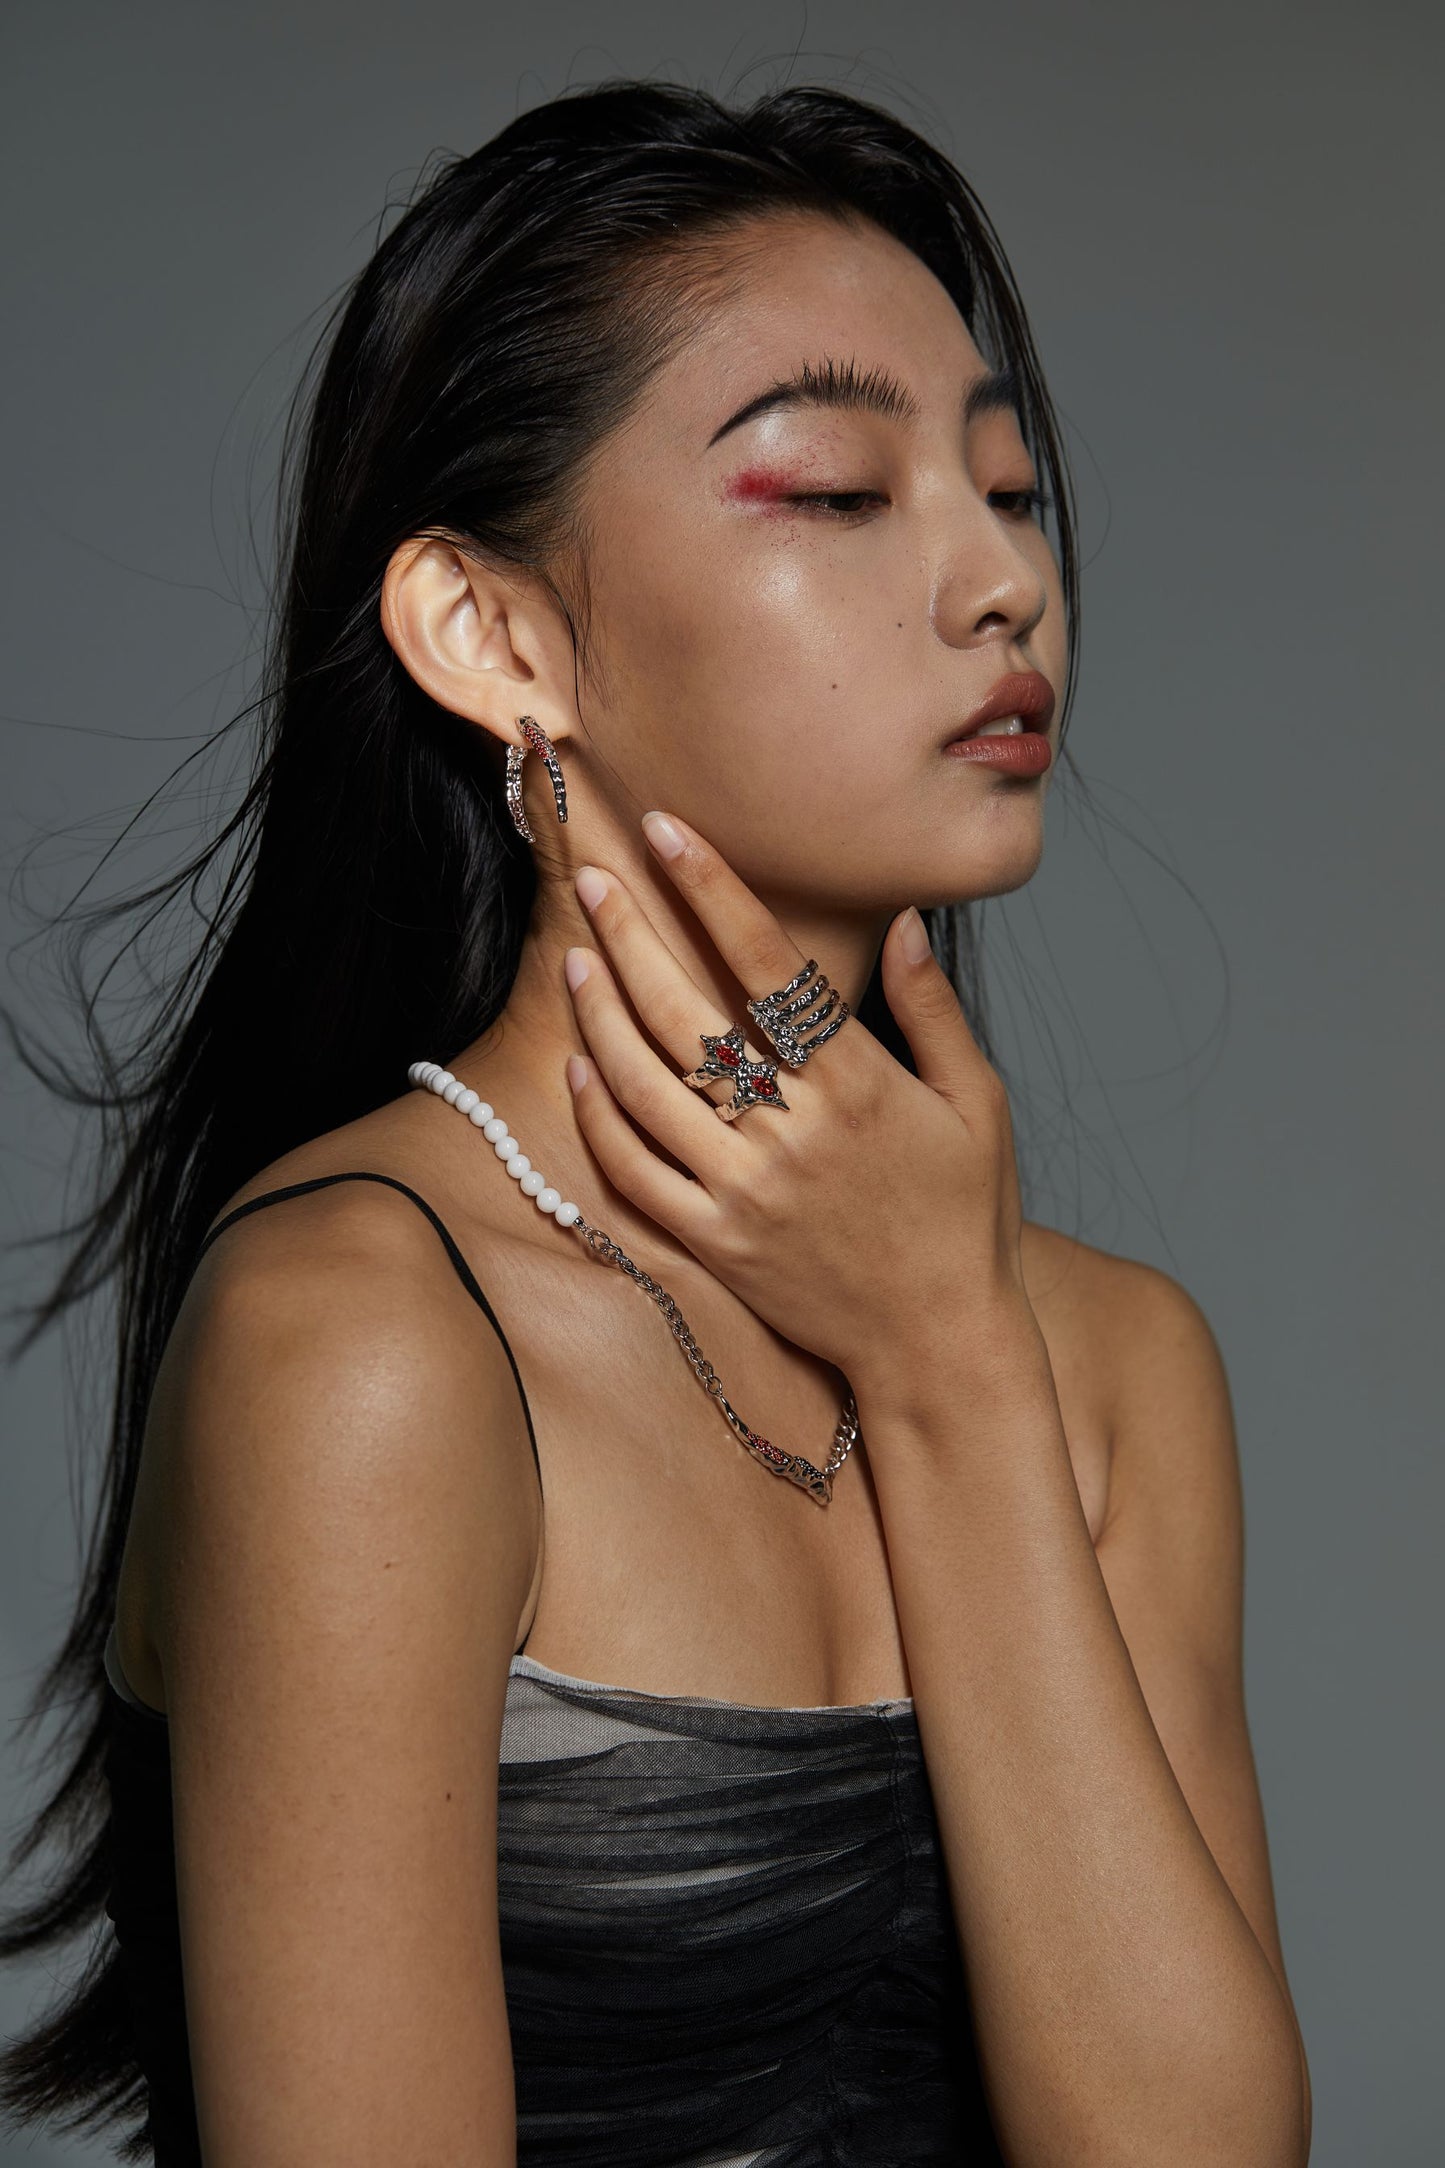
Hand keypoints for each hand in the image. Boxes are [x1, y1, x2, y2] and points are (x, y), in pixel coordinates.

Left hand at [562, 810, 1034, 1400]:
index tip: (667, 830)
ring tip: (577, 958)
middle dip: (631, 935)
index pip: (766, 962)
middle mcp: (793, 1133)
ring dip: (601, 1014)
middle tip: (594, 878)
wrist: (940, 1341)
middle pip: (685, 1014)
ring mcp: (745, 1192)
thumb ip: (935, 1010)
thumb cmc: (966, 1216)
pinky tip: (579, 1066)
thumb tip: (904, 921)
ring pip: (646, 1087)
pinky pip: (635, 1172)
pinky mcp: (715, 1243)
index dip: (710, 888)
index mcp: (858, 1086)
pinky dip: (600, 1116)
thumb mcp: (978, 1103)